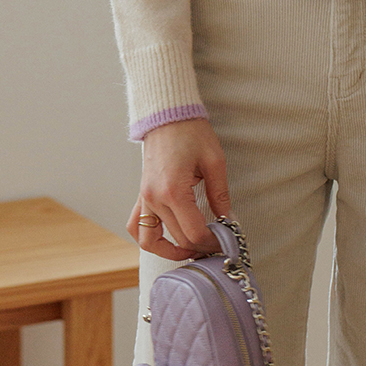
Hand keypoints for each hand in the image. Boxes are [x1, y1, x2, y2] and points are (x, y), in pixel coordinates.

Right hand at [126, 118, 230, 260]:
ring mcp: (144, 198)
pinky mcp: (141, 194)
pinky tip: (166, 240)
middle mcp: (154, 198)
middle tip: (218, 245)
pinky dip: (148, 239)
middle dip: (200, 245)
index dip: (212, 242)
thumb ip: (220, 195)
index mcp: (174, 191)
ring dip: (170, 251)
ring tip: (191, 250)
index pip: (194, 232)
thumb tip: (229, 220)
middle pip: (178, 238)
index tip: (226, 241)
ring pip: (151, 240)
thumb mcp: (214, 161)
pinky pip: (136, 226)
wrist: (167, 114)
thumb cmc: (191, 132)